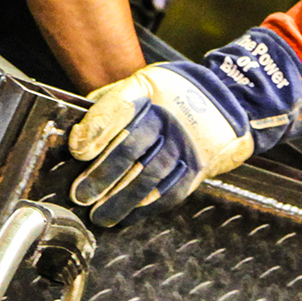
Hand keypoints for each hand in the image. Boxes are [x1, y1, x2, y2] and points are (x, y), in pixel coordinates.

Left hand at [68, 28, 301, 225]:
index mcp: (146, 91)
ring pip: (150, 176)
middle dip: (103, 174)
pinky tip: (129, 216)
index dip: (95, 131)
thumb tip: (77, 133)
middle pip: (131, 147)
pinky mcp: (199, 166)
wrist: (224, 100)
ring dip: (122, 199)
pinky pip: (171, 191)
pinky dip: (147, 207)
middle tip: (81, 194)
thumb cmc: (167, 94)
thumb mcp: (139, 84)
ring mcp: (185, 144)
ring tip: (100, 215)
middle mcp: (167, 117)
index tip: (77, 151)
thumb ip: (109, 104)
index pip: (116, 110)